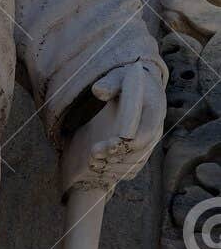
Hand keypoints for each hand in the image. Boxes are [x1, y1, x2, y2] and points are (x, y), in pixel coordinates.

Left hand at [64, 61, 164, 190]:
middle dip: (115, 156)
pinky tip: (98, 167)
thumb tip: (98, 90)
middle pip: (139, 151)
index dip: (125, 142)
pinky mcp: (141, 151)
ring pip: (135, 162)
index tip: (105, 144)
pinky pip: (132, 168)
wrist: (138, 89)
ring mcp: (150, 142)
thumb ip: (110, 83)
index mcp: (154, 109)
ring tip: (91, 161)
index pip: (145, 133)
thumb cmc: (126, 82)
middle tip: (92, 154)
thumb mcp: (118, 77)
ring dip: (113, 165)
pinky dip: (115, 171)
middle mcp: (156, 128)